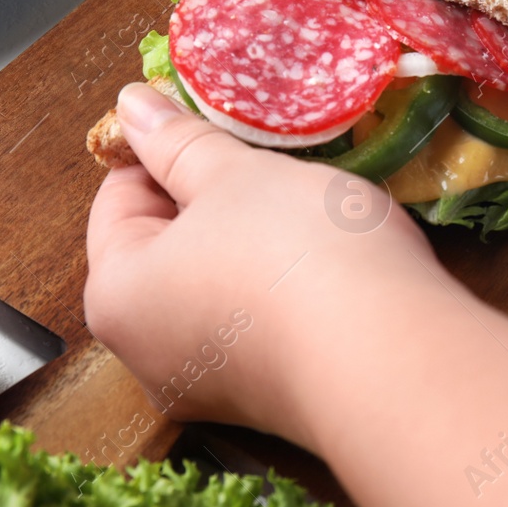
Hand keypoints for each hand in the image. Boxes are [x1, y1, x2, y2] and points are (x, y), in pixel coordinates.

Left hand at [84, 82, 435, 443]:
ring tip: (304, 210)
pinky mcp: (268, 399)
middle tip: (266, 164)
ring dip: (253, 241)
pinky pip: (260, 322)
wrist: (390, 356)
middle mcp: (147, 354)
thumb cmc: (299, 256)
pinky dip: (282, 288)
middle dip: (214, 200)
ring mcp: (210, 385)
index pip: (118, 199)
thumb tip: (130, 106)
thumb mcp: (235, 175)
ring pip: (217, 284)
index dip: (166, 149)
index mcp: (117, 296)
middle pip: (167, 248)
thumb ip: (179, 141)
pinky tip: (326, 263)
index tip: (213, 124)